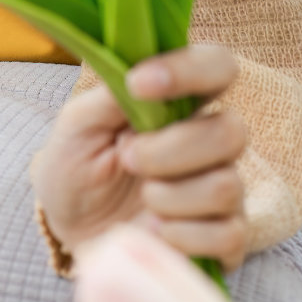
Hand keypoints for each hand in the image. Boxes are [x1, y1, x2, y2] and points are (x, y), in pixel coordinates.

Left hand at [30, 43, 250, 273]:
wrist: (71, 229)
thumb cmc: (77, 167)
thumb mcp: (77, 127)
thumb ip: (108, 98)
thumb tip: (136, 76)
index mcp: (180, 103)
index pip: (216, 66)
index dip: (188, 70)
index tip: (138, 84)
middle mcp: (210, 141)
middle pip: (231, 131)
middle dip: (169, 149)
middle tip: (127, 158)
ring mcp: (221, 188)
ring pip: (226, 186)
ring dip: (169, 196)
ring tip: (141, 198)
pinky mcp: (224, 236)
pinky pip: (228, 235)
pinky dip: (182, 235)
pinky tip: (155, 230)